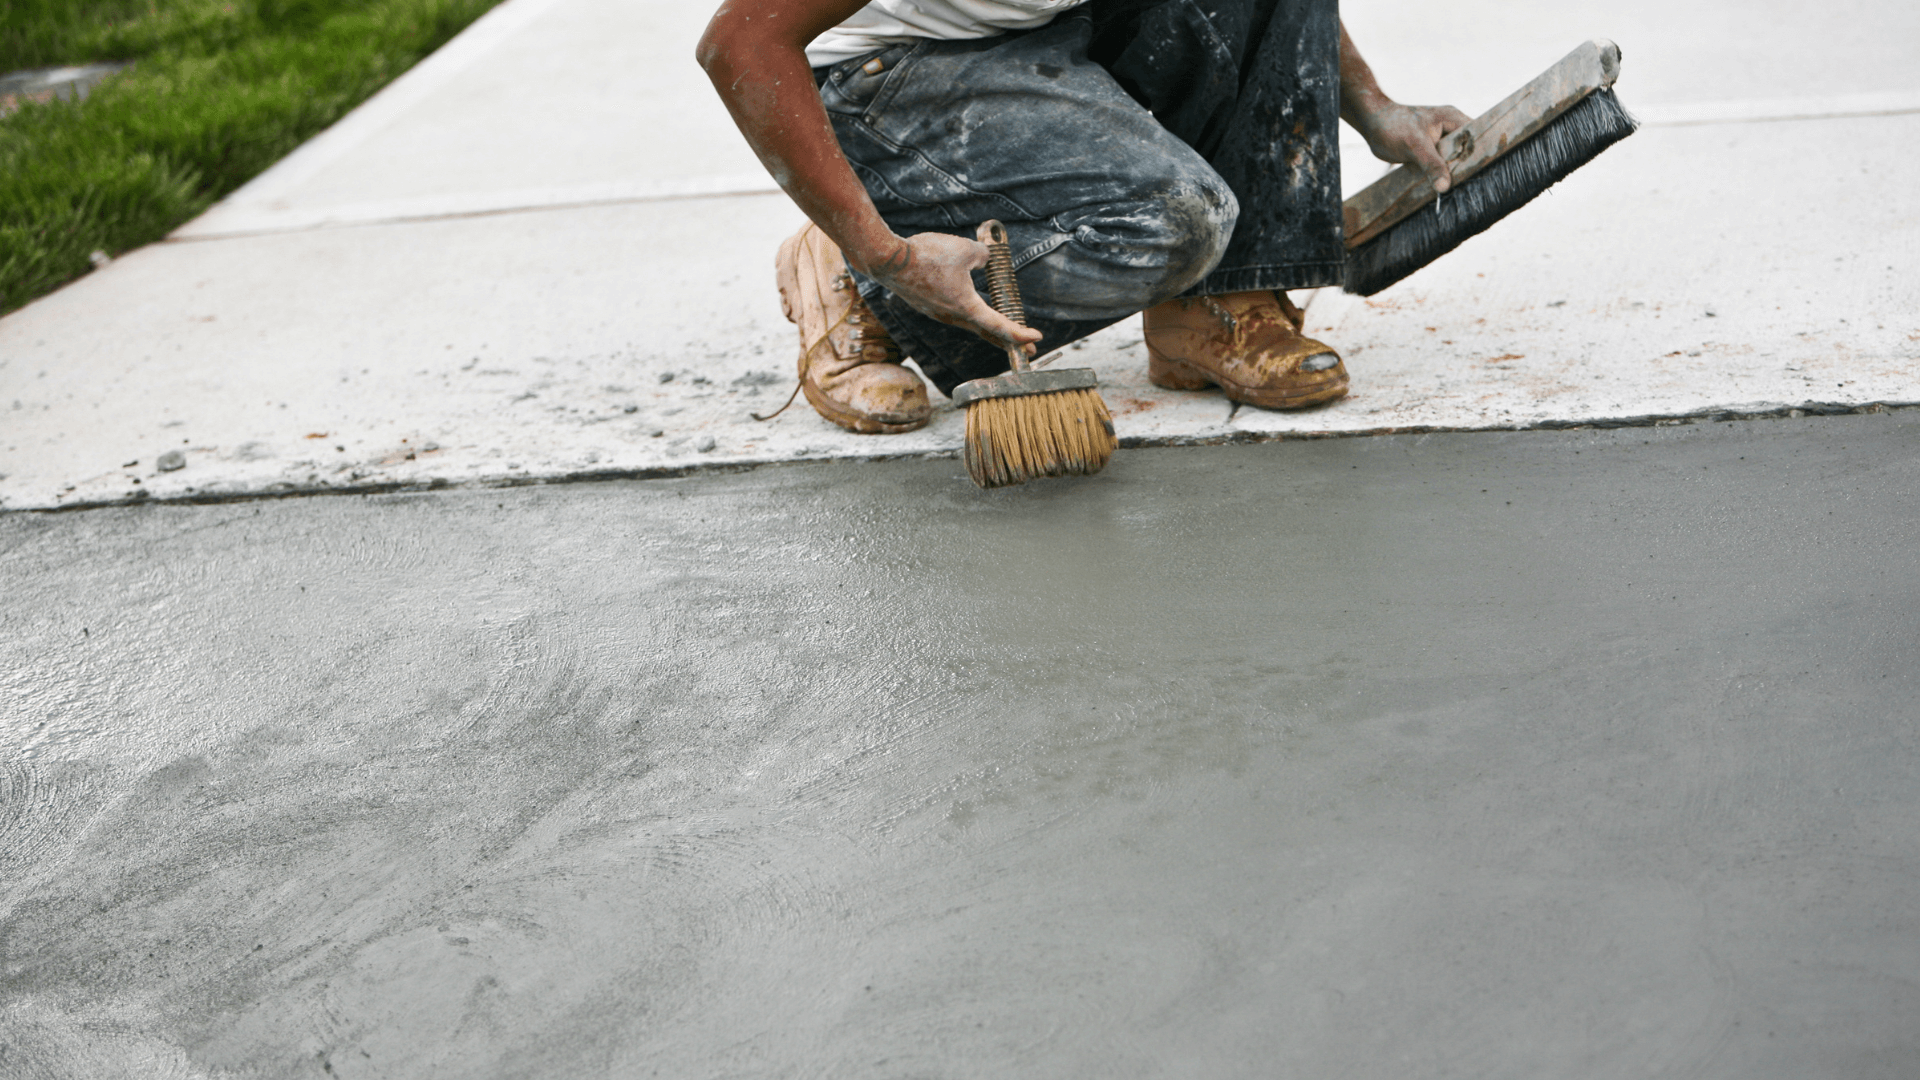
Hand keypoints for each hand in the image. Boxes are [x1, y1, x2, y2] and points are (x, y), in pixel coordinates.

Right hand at [850, 232, 1042, 356]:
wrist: (887, 260)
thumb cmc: (926, 255)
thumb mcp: (965, 249)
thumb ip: (983, 256)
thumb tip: (986, 259)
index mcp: (966, 307)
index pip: (999, 326)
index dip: (1020, 334)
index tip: (1036, 340)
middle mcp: (953, 317)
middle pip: (987, 333)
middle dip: (1009, 341)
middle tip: (1029, 350)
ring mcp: (938, 314)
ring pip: (969, 324)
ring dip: (988, 328)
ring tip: (1003, 331)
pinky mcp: (927, 306)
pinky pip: (954, 313)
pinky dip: (969, 315)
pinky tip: (969, 306)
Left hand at [1351, 102, 1471, 191]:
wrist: (1371, 125)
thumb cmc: (1393, 127)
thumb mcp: (1415, 146)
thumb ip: (1432, 165)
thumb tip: (1446, 187)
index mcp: (1453, 120)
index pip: (1477, 137)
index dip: (1482, 154)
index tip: (1487, 173)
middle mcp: (1450, 129)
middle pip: (1467, 152)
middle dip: (1468, 168)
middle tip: (1473, 187)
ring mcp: (1440, 141)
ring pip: (1453, 161)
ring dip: (1454, 174)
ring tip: (1461, 191)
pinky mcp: (1430, 152)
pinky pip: (1440, 166)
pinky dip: (1441, 176)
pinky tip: (1443, 190)